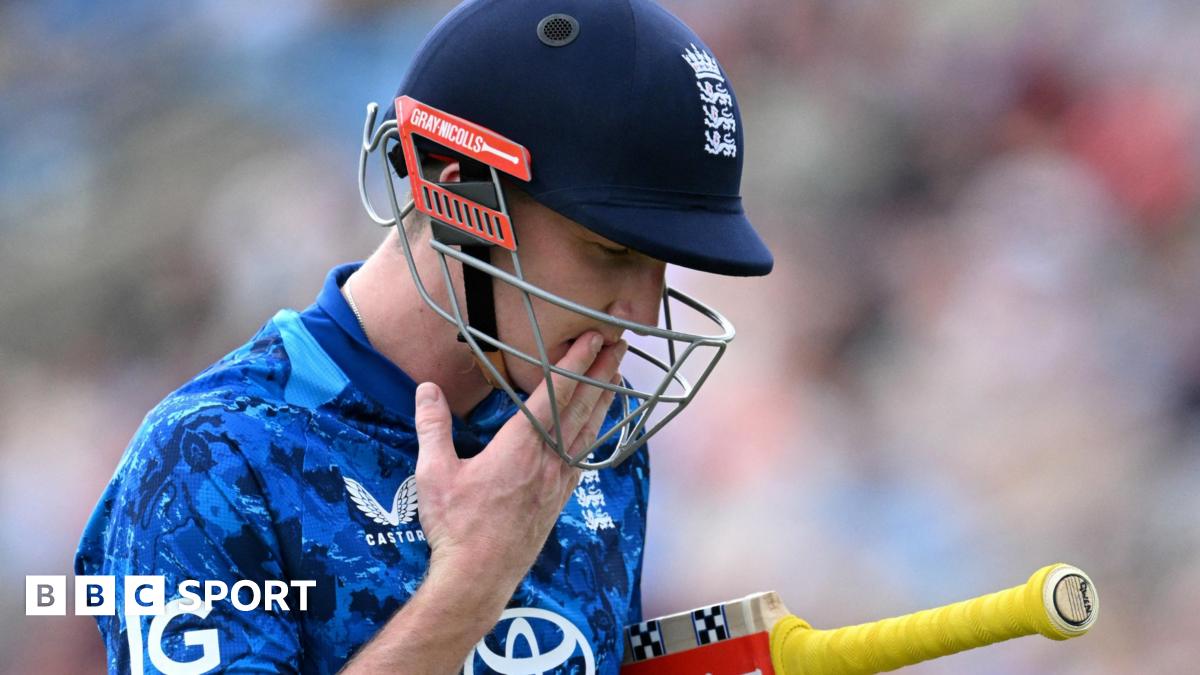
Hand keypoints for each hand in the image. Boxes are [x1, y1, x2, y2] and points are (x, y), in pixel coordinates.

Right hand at [412, 330, 626, 604]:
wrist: (479, 578)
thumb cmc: (456, 527)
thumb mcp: (434, 473)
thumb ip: (432, 426)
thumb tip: (427, 389)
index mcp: (520, 447)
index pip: (555, 394)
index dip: (575, 362)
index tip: (593, 337)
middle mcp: (548, 460)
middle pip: (582, 406)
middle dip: (601, 371)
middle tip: (621, 342)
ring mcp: (559, 480)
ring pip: (590, 430)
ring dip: (605, 398)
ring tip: (618, 373)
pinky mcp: (560, 497)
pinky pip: (586, 455)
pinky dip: (597, 432)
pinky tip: (600, 426)